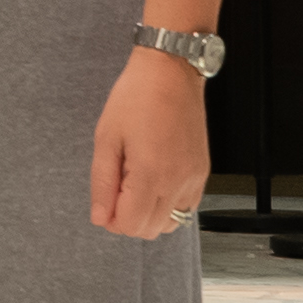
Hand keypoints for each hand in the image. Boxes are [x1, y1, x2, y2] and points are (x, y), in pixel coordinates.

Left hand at [91, 46, 208, 237]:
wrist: (170, 71)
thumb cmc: (136, 96)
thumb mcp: (106, 136)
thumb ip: (103, 182)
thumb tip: (100, 217)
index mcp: (151, 173)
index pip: (131, 225)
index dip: (111, 219)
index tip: (105, 199)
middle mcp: (177, 182)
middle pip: (150, 230)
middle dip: (129, 218)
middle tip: (118, 185)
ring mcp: (194, 179)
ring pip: (170, 223)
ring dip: (149, 214)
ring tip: (136, 180)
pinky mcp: (202, 173)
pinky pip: (186, 207)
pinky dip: (168, 205)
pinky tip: (155, 179)